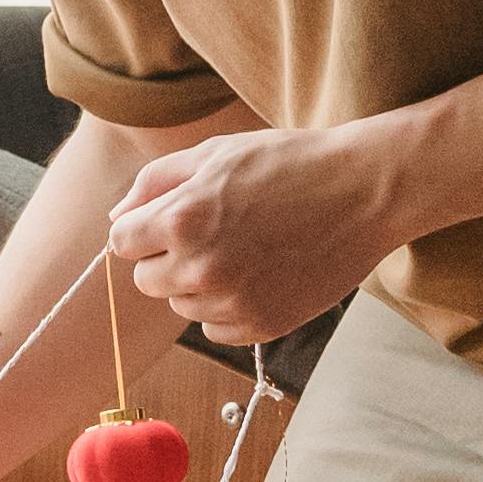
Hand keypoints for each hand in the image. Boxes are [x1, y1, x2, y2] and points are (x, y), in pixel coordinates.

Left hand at [104, 123, 407, 347]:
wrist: (365, 191)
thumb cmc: (290, 163)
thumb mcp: (216, 152)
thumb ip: (155, 182)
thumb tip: (117, 217)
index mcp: (181, 219)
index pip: (121, 244)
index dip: (143, 229)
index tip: (170, 220)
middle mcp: (201, 267)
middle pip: (146, 280)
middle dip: (167, 258)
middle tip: (213, 232)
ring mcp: (233, 301)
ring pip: (180, 306)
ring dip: (197, 284)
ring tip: (242, 250)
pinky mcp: (263, 325)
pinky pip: (215, 329)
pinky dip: (227, 308)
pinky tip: (258, 276)